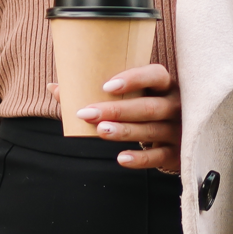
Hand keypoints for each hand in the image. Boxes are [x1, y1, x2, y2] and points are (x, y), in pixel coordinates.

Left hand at [55, 64, 181, 173]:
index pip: (155, 75)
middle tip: (87, 113)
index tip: (106, 86)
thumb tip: (53, 87)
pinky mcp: (177, 153)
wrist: (179, 135)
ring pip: (150, 130)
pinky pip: (158, 156)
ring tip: (100, 131)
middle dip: (117, 110)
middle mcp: (175, 105)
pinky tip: (121, 158)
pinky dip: (140, 158)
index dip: (133, 79)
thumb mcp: (131, 95)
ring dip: (124, 131)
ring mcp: (178, 129)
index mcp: (165, 85)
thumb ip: (95, 91)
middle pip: (148, 106)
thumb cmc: (143, 107)